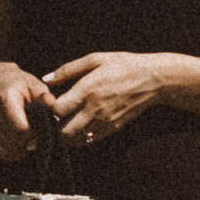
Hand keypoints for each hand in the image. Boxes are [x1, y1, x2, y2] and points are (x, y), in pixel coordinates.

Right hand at [0, 62, 51, 160]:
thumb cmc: (21, 85)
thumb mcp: (34, 84)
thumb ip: (44, 96)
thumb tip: (53, 105)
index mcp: (6, 100)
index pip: (21, 129)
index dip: (34, 134)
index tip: (41, 130)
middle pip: (15, 142)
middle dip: (29, 142)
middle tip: (38, 136)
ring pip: (9, 150)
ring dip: (23, 149)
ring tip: (30, 138)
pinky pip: (2, 152)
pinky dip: (14, 152)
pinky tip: (21, 143)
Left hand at [44, 52, 163, 144]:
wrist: (152, 80)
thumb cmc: (123, 65)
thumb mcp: (95, 59)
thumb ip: (68, 70)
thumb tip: (47, 79)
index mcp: (88, 89)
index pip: (58, 109)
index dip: (50, 107)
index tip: (53, 101)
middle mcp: (95, 108)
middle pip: (64, 130)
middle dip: (56, 125)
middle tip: (58, 115)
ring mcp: (104, 121)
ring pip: (75, 139)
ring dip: (68, 132)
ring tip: (68, 121)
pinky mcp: (113, 128)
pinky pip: (90, 140)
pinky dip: (81, 136)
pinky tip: (82, 125)